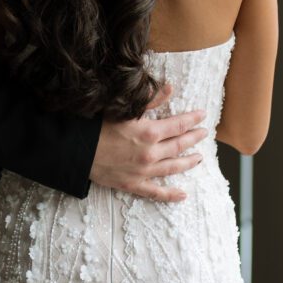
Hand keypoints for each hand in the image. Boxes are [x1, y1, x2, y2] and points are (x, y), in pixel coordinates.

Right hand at [90, 84, 206, 201]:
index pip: (178, 124)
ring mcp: (144, 172)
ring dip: (188, 162)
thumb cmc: (98, 126)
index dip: (192, 119)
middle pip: (179, 145)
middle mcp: (150, 154)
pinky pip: (156, 192)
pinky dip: (171, 194)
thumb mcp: (124, 109)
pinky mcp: (134, 185)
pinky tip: (182, 194)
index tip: (202, 115)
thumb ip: (150, 100)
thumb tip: (170, 88)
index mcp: (149, 132)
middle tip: (204, 133)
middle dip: (193, 138)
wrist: (78, 151)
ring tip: (199, 158)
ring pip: (173, 168)